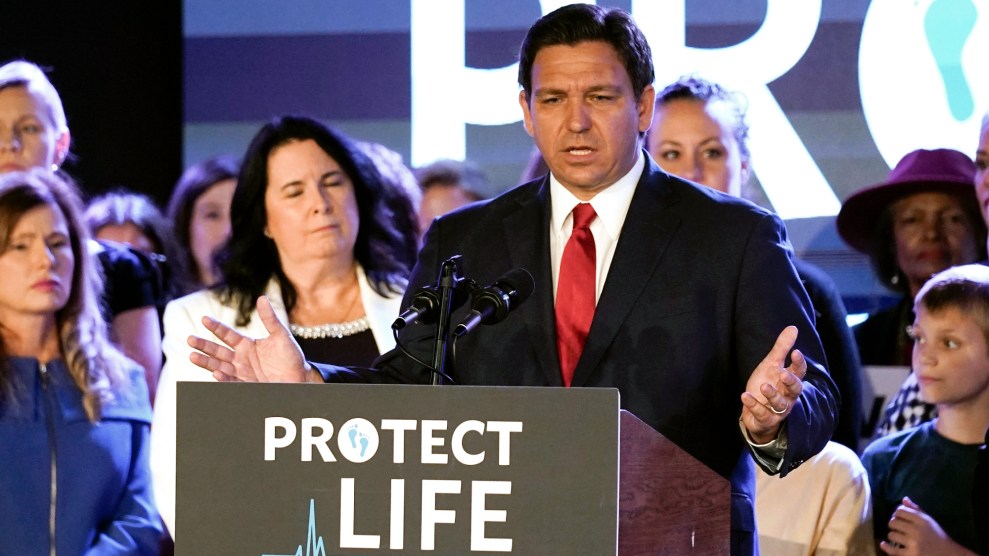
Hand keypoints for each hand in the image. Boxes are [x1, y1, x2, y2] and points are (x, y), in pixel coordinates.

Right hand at [187, 296, 311, 382]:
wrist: (301, 378)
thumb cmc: (291, 357)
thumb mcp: (281, 336)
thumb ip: (270, 319)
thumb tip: (261, 298)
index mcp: (246, 345)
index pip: (227, 334)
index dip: (216, 327)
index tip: (204, 319)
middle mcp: (240, 359)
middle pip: (218, 351)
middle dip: (204, 346)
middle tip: (190, 339)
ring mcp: (242, 373)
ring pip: (219, 366)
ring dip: (206, 362)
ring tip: (192, 356)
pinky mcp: (247, 385)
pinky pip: (232, 381)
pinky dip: (223, 378)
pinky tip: (216, 372)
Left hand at [740, 326, 805, 442]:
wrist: (757, 413)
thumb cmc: (768, 384)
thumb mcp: (772, 364)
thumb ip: (782, 348)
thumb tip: (793, 328)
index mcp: (789, 381)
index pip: (799, 372)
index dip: (799, 363)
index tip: (795, 352)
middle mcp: (787, 396)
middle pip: (795, 390)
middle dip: (790, 382)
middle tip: (783, 374)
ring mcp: (777, 409)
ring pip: (780, 404)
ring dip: (772, 395)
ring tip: (763, 386)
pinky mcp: (765, 419)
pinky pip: (762, 414)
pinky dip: (753, 405)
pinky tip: (744, 395)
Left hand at [880, 497, 976, 554]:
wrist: (949, 554)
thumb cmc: (937, 536)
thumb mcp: (929, 521)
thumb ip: (916, 510)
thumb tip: (904, 499)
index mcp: (922, 520)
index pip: (900, 510)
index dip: (897, 513)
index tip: (899, 518)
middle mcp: (917, 530)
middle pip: (893, 522)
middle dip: (894, 524)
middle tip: (898, 528)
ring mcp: (913, 543)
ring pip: (891, 535)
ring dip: (893, 536)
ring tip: (898, 538)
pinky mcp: (911, 555)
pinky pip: (892, 550)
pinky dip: (886, 547)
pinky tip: (884, 544)